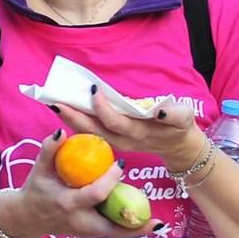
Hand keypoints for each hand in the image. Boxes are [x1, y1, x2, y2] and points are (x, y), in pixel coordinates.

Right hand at [2, 130, 152, 237]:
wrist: (26, 218)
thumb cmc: (34, 190)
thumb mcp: (39, 169)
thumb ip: (49, 150)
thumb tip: (62, 131)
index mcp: (67, 203)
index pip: (94, 194)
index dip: (110, 180)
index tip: (120, 164)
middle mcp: (78, 221)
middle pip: (111, 228)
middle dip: (132, 225)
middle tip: (155, 219)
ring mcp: (83, 231)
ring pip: (113, 235)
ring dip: (134, 231)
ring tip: (156, 224)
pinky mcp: (87, 234)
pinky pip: (110, 233)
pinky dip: (127, 230)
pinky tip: (145, 224)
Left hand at [54, 90, 203, 171]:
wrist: (179, 146)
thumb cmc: (180, 127)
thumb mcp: (183, 118)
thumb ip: (172, 114)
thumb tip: (158, 110)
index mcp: (139, 132)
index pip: (116, 122)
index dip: (103, 108)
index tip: (93, 91)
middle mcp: (124, 140)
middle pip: (94, 130)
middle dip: (74, 117)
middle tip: (56, 102)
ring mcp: (117, 142)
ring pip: (90, 133)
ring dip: (72, 120)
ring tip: (54, 105)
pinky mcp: (114, 140)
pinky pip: (92, 132)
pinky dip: (78, 122)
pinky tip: (66, 112)